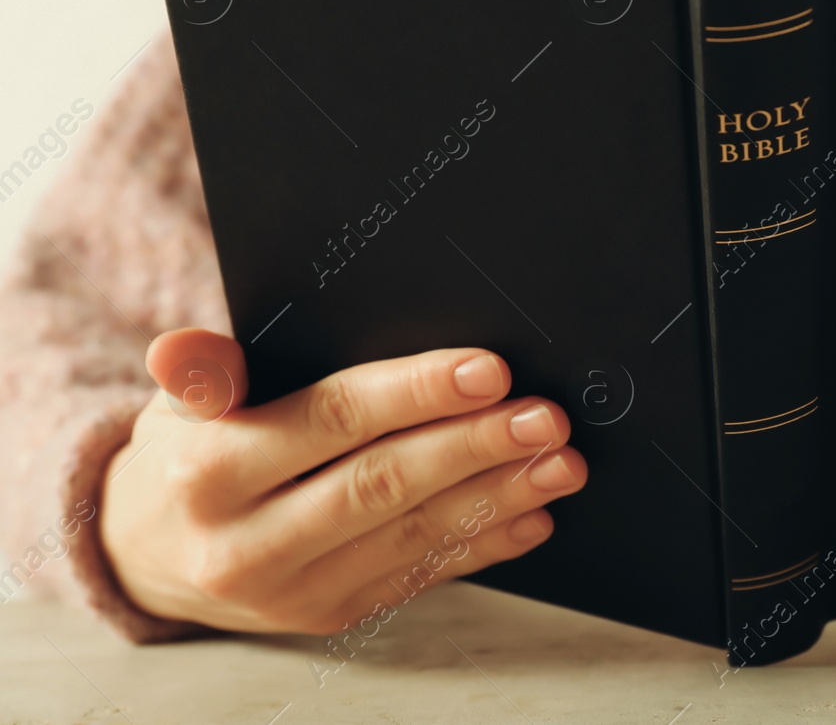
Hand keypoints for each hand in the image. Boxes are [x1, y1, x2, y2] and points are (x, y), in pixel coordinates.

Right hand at [101, 328, 585, 633]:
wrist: (147, 555)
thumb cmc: (186, 455)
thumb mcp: (176, 404)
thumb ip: (201, 372)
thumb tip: (184, 347)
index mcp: (211, 472)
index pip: (332, 422)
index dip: (416, 394)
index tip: (490, 370)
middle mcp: (248, 543)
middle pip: (383, 484)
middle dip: (476, 448)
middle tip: (545, 418)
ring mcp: (292, 591)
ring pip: (412, 537)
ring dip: (498, 499)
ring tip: (560, 465)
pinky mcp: (329, 616)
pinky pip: (419, 578)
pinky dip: (482, 546)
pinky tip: (532, 517)